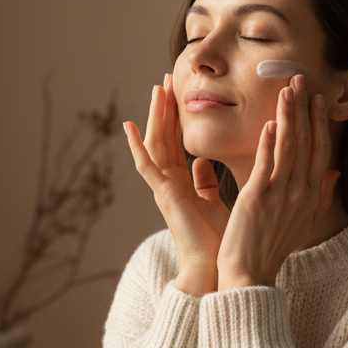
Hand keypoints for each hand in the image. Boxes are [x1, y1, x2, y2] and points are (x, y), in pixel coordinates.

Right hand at [125, 74, 229, 294]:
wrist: (214, 268)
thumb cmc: (217, 241)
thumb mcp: (215, 203)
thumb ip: (206, 183)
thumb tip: (204, 164)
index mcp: (182, 184)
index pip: (176, 143)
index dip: (175, 117)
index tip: (178, 91)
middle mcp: (169, 184)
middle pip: (163, 138)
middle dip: (164, 108)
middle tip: (166, 78)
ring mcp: (163, 190)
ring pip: (154, 146)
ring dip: (154, 117)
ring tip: (156, 90)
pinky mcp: (163, 197)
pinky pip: (146, 167)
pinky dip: (136, 147)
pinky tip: (129, 127)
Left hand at [216, 75, 339, 289]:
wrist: (251, 274)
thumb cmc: (272, 249)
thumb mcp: (304, 222)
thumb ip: (320, 195)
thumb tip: (335, 173)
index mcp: (310, 196)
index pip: (320, 151)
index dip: (320, 123)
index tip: (318, 100)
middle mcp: (300, 193)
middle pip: (307, 142)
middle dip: (304, 109)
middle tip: (300, 79)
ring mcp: (280, 195)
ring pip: (289, 147)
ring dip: (288, 116)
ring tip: (286, 90)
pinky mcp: (258, 198)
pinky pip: (267, 165)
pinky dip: (269, 143)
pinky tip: (269, 123)